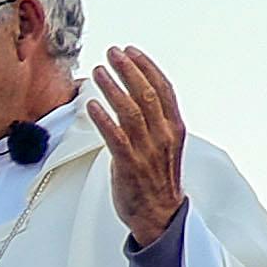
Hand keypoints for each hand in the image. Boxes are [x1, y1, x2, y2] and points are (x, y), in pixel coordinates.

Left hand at [90, 45, 189, 249]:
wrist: (160, 215)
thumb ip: (152, 124)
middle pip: (147, 93)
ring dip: (113, 88)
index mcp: (174, 128)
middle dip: (128, 69)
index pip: (162, 88)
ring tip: (98, 72)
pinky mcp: (129, 165)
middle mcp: (163, 135)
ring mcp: (147, 150)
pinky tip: (92, 104)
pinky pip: (115, 137)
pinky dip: (103, 118)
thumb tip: (133, 102)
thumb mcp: (162, 145)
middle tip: (112, 53)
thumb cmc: (157, 180)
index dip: (146, 67)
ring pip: (131, 111)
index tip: (131, 51)